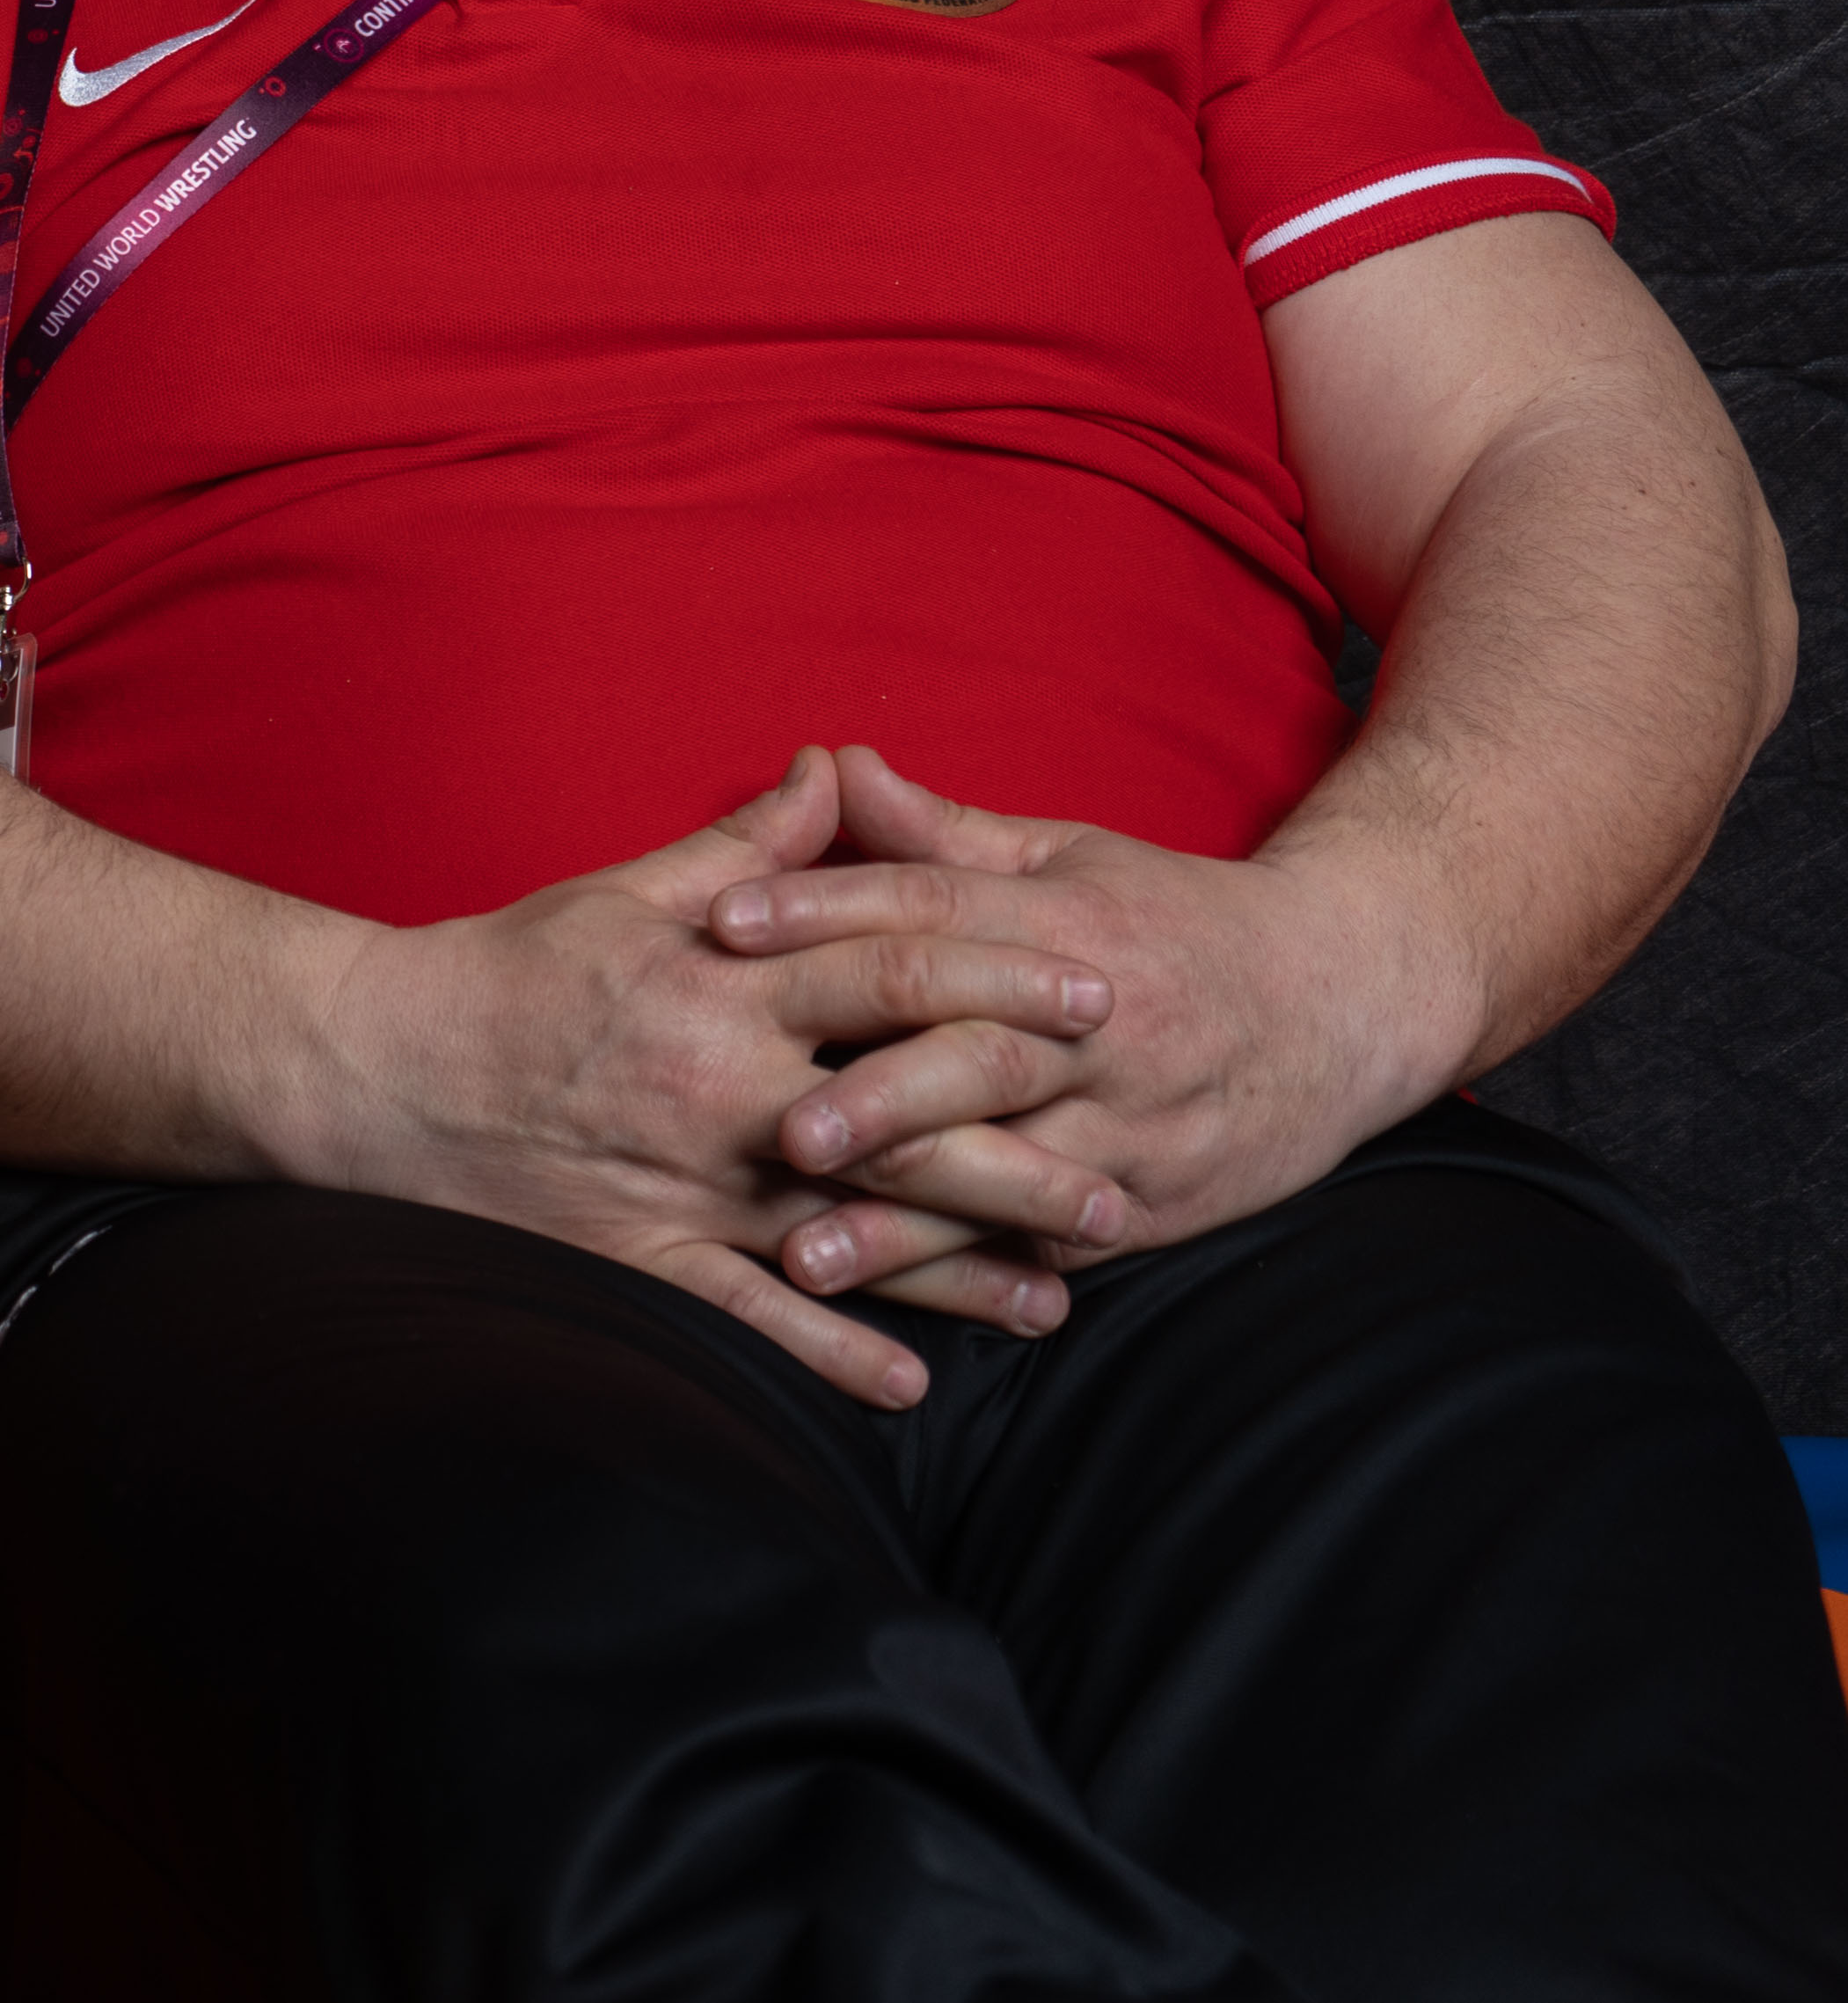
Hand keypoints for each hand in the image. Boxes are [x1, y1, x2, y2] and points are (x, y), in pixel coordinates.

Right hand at [310, 750, 1131, 1405]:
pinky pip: (752, 1319)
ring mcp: (688, 1182)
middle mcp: (724, 1089)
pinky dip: (832, 1353)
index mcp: (726, 983)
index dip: (1006, 977)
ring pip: (852, 1230)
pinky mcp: (641, 1256)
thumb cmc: (504, 972)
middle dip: (1023, 1142)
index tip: (1098, 990)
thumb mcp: (624, 891)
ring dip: (960, 1267)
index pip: (896, 967)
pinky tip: (911, 1386)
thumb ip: (746, 846)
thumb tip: (836, 773)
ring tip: (1060, 1293)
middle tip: (1128, 1170)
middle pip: (906, 1114)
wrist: (374, 1068)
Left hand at [717, 744, 1452, 1267]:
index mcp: (1064, 923)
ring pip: (1008, 1174)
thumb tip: (829, 766)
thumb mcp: (1068, 857)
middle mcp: (1097, 1026)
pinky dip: (974, 1275)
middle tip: (779, 1128)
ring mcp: (1129, 1124)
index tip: (722, 922)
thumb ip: (941, 833)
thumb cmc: (1174, 919)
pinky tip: (894, 1305)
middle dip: (878, 1098)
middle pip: (978, 1057)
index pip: (929, 911)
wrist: (1348, 999)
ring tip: (806, 1257)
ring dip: (905, 1222)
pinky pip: (1050, 1242)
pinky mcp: (1151, 1203)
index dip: (823, 910)